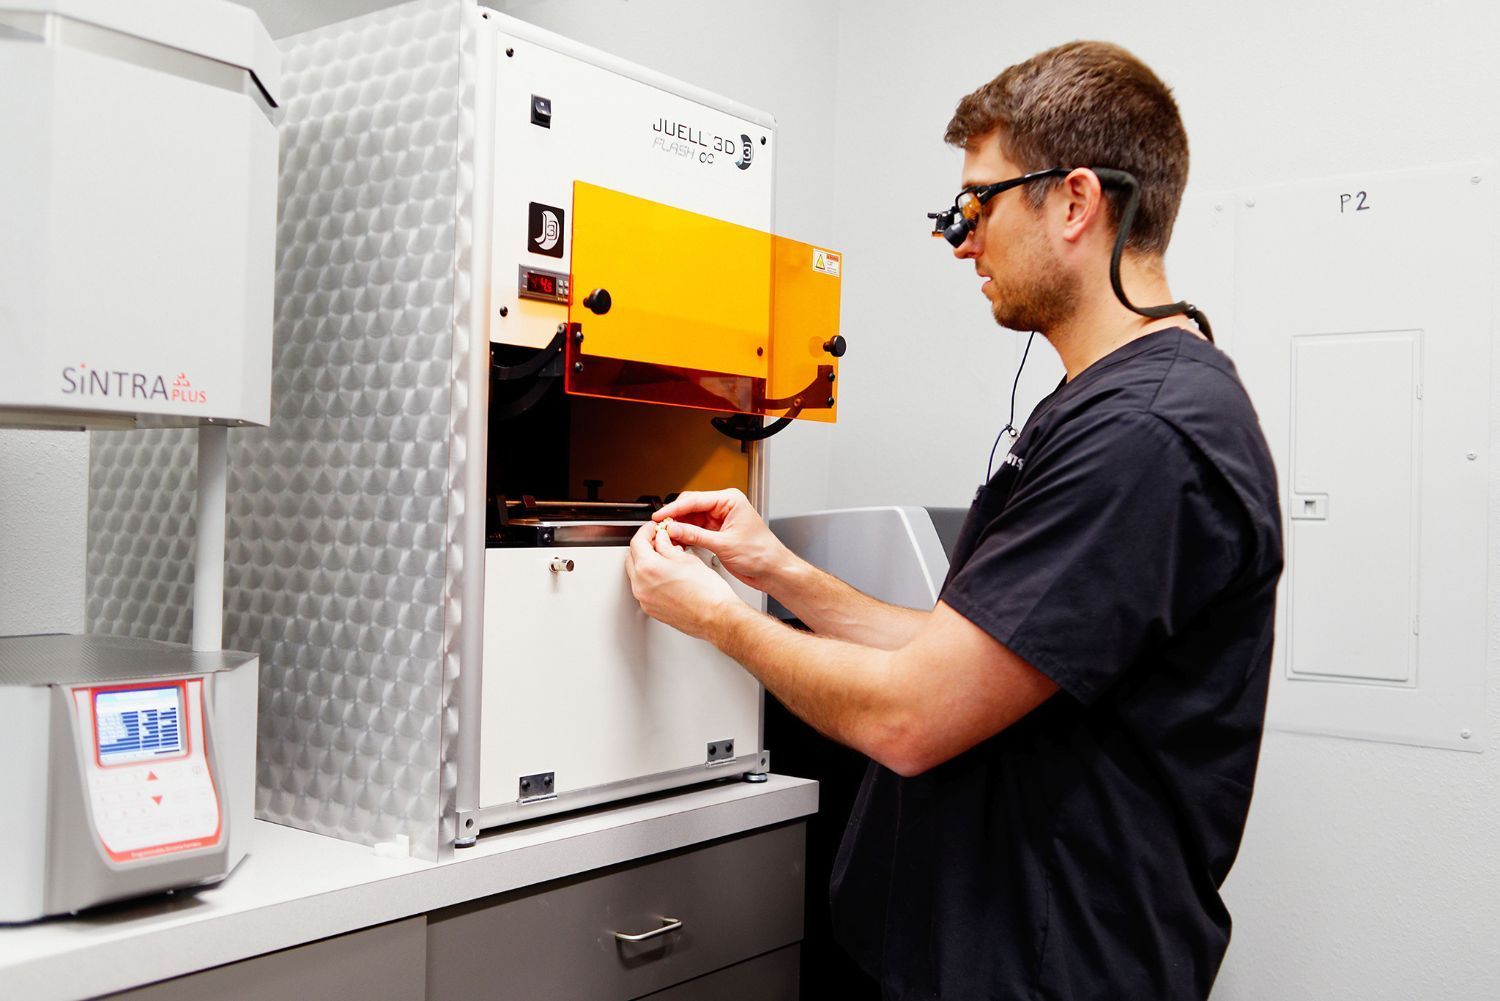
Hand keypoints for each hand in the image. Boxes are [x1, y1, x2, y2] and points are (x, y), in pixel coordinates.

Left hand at [625, 521, 741, 640]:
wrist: (716, 617)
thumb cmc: (707, 592)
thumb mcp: (687, 559)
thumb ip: (668, 546)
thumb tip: (662, 539)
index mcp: (648, 568)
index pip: (637, 541)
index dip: (646, 530)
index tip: (654, 528)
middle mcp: (641, 585)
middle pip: (632, 557)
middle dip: (644, 545)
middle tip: (659, 539)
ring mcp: (645, 599)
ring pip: (636, 573)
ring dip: (646, 562)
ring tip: (665, 557)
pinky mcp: (651, 609)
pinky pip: (643, 588)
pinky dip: (650, 577)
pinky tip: (666, 573)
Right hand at [653, 489, 795, 593]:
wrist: (772, 570)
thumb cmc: (761, 554)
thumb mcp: (724, 544)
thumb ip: (696, 535)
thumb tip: (674, 529)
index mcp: (730, 501)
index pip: (695, 500)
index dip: (675, 508)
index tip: (660, 516)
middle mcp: (725, 507)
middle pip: (691, 507)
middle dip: (675, 517)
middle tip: (660, 528)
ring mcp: (720, 520)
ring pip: (691, 519)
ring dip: (679, 527)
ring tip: (666, 536)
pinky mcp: (718, 532)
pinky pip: (696, 530)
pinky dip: (686, 535)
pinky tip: (677, 541)